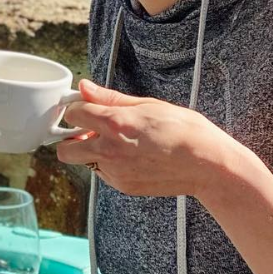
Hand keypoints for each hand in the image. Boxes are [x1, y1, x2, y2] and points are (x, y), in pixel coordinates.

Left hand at [56, 80, 231, 196]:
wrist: (208, 164)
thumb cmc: (184, 129)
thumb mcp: (147, 105)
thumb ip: (109, 98)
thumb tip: (84, 87)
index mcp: (115, 124)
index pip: (73, 114)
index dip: (78, 109)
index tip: (86, 109)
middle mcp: (109, 150)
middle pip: (64, 149)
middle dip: (71, 139)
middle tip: (90, 131)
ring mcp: (114, 172)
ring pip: (84, 162)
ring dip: (91, 153)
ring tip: (119, 144)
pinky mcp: (123, 186)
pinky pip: (103, 174)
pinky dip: (109, 165)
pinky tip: (133, 157)